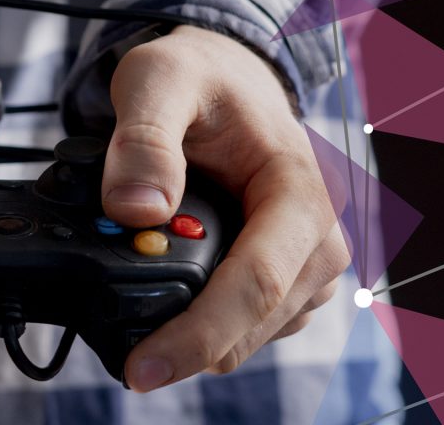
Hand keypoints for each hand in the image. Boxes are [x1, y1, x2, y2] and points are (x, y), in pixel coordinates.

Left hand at [104, 25, 349, 391]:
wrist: (225, 76)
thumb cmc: (199, 75)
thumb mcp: (158, 81)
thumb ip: (143, 140)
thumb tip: (136, 212)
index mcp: (298, 189)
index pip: (258, 283)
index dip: (198, 335)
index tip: (141, 368)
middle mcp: (318, 234)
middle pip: (256, 322)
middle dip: (188, 346)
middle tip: (124, 355)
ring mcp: (306, 260)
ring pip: (253, 332)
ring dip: (197, 335)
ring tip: (141, 316)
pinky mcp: (287, 275)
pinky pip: (249, 322)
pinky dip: (206, 324)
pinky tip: (169, 308)